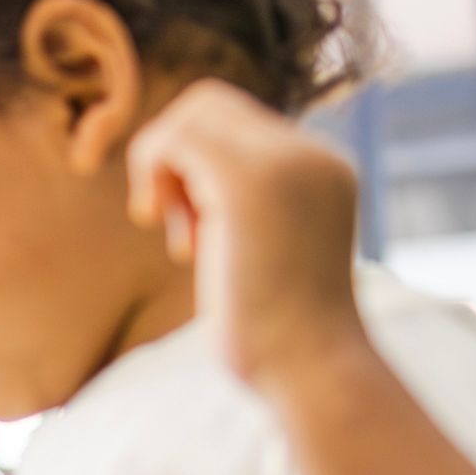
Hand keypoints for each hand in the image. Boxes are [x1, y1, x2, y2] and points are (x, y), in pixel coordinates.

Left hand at [125, 79, 369, 392]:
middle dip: (173, 157)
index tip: (191, 228)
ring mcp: (285, 164)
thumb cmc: (282, 336)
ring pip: (190, 115)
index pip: (236, 120)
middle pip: (209, 104)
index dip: (193, 163)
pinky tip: (169, 232)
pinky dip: (152, 174)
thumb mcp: (268, 252)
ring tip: (183, 239)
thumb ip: (242, 209)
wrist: (313, 370)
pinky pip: (175, 138)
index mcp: (323, 168)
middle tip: (174, 225)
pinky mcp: (248, 184)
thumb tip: (183, 180)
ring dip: (163, 170)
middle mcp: (312, 155)